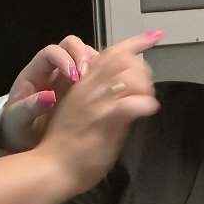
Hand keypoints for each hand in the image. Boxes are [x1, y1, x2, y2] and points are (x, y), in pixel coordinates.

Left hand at [0, 35, 99, 151]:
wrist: (23, 141)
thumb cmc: (18, 128)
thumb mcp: (19, 120)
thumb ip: (30, 108)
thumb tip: (49, 97)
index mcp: (36, 72)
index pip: (51, 52)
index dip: (64, 58)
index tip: (74, 76)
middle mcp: (54, 69)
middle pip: (71, 45)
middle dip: (83, 55)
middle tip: (90, 76)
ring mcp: (70, 77)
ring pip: (87, 56)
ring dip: (97, 64)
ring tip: (103, 83)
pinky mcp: (83, 88)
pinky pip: (97, 74)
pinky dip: (105, 77)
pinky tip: (108, 92)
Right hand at [35, 30, 161, 193]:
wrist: (50, 167)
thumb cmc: (63, 144)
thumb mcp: (77, 110)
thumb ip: (96, 97)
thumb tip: (120, 94)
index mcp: (82, 84)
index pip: (110, 53)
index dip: (135, 41)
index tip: (153, 35)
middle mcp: (89, 88)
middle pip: (123, 60)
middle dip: (142, 69)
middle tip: (145, 87)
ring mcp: (97, 103)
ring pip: (129, 77)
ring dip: (145, 87)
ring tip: (146, 101)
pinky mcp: (105, 120)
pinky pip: (131, 104)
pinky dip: (145, 104)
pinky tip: (148, 109)